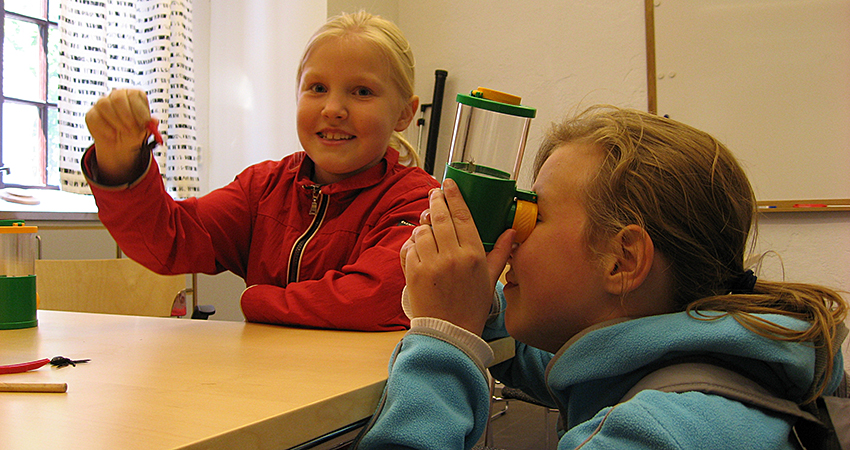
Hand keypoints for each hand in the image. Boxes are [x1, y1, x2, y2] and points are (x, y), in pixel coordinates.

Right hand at [85, 89, 152, 183]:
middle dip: (127, 115)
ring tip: (124, 133)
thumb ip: (151, 125)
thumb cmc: (135, 132)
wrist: (121, 145)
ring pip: (104, 104)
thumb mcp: (146, 130)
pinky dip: (105, 129)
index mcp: (133, 96)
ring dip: (116, 122)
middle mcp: (117, 95)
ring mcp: (103, 103)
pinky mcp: (92, 114)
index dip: (139, 110)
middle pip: (118, 97)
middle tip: (132, 130)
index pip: (134, 95)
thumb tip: (154, 121)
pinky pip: (94, 117)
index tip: (144, 124)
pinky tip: (113, 136)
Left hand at [400, 178, 513, 334]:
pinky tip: (417, 247)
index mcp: (473, 255)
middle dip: (435, 201)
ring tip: (426, 227)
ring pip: (422, 231)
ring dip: (422, 226)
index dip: (454, 196)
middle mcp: (452, 256)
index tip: (449, 184)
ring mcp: (431, 264)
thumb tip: (511, 232)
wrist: (449, 333)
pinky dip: (411, 244)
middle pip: (439, 217)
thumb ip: (499, 253)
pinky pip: (409, 247)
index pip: (463, 216)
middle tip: (434, 194)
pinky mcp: (413, 272)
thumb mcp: (490, 279)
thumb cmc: (471, 306)